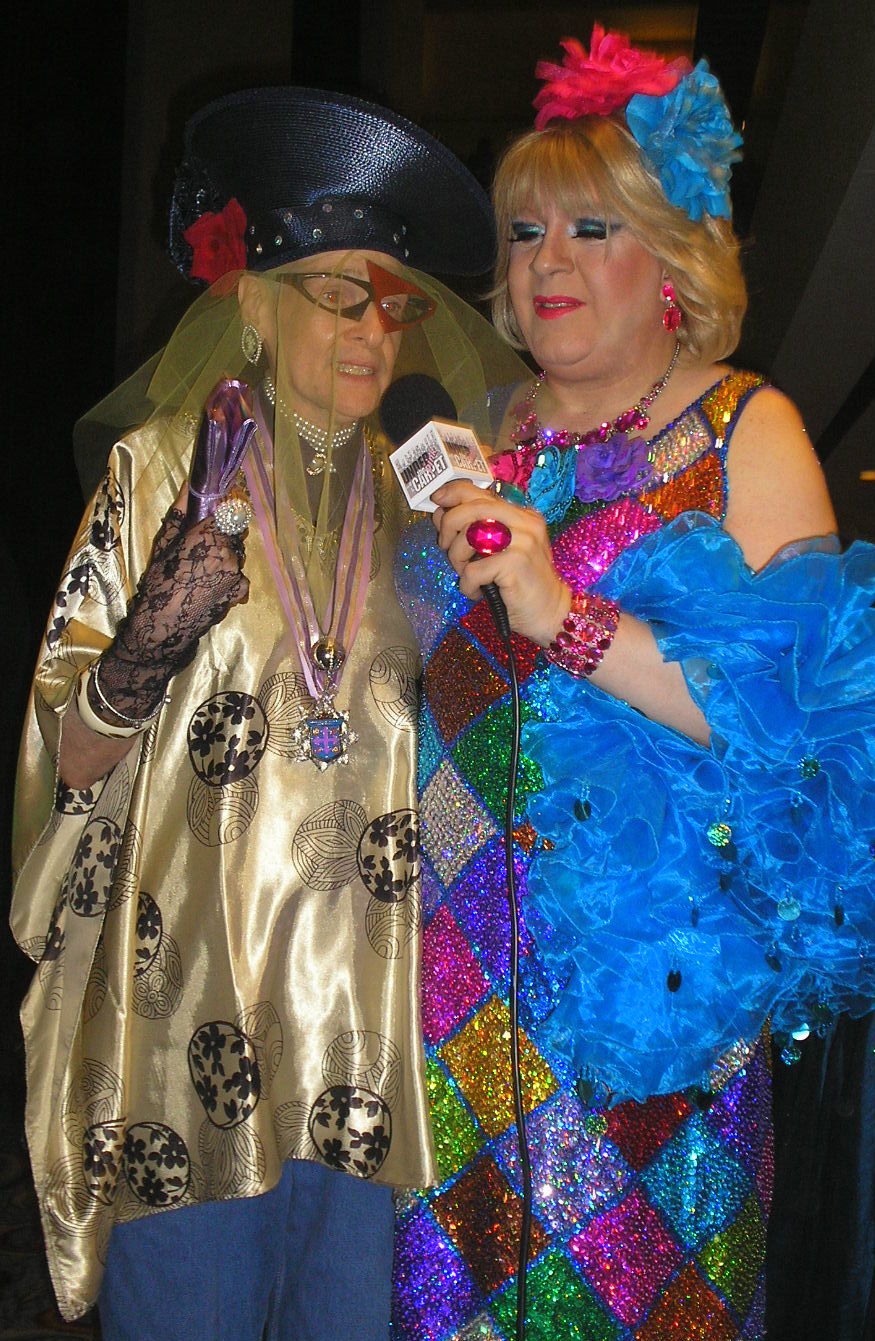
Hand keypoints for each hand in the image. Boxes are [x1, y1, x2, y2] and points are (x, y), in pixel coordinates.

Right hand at [94, 492, 248, 721]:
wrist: (162, 628)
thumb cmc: (157, 583)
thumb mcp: (163, 544)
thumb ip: (181, 512)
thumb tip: (190, 484)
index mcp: (210, 535)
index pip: (232, 509)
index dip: (227, 507)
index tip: (218, 508)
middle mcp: (230, 552)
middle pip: (236, 532)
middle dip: (224, 534)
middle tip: (200, 547)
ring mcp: (238, 574)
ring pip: (238, 555)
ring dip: (227, 557)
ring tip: (202, 571)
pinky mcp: (239, 593)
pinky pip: (240, 577)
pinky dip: (230, 579)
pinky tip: (210, 586)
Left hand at [431, 481, 569, 645]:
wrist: (549, 612)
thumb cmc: (519, 583)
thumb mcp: (498, 549)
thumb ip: (477, 528)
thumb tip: (441, 514)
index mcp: (522, 514)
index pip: (482, 492)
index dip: (454, 492)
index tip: (437, 499)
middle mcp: (525, 522)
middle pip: (472, 508)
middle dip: (449, 525)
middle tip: (445, 545)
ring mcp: (523, 541)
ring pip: (469, 536)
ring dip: (457, 559)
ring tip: (468, 575)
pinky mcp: (516, 563)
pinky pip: (472, 569)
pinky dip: (467, 585)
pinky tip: (478, 592)